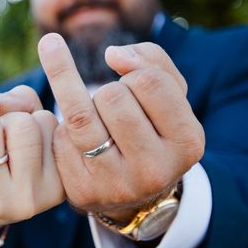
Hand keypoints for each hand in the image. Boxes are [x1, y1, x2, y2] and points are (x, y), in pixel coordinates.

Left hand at [0, 47, 64, 240]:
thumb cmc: (6, 157)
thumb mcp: (27, 127)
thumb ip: (25, 100)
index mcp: (59, 184)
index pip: (49, 122)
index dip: (32, 116)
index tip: (28, 131)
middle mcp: (34, 197)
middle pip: (24, 124)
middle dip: (10, 119)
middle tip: (4, 141)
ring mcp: (0, 201)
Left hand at [38, 33, 204, 220]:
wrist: (135, 194)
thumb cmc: (152, 128)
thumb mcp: (169, 94)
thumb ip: (150, 60)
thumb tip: (112, 54)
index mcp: (187, 143)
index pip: (148, 81)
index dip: (134, 73)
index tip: (133, 83)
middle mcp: (155, 170)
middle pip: (112, 96)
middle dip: (108, 91)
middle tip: (114, 107)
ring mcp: (117, 186)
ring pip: (81, 115)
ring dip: (80, 101)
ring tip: (92, 110)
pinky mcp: (81, 192)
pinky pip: (60, 138)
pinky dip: (63, 128)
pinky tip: (78, 141)